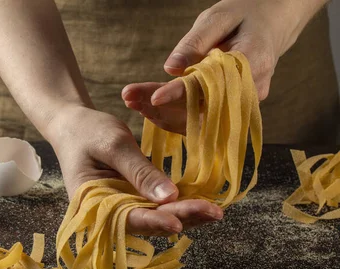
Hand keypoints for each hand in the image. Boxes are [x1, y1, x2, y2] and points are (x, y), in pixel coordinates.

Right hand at [46, 104, 222, 235]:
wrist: (73, 126)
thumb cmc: (87, 131)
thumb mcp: (114, 145)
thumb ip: (140, 171)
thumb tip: (169, 197)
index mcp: (92, 204)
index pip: (127, 219)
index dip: (154, 223)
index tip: (178, 222)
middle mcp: (107, 213)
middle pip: (147, 222)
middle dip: (181, 218)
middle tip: (214, 212)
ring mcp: (121, 207)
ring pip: (156, 218)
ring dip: (185, 215)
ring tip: (215, 211)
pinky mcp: (133, 199)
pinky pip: (157, 206)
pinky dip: (180, 205)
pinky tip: (203, 203)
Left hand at [122, 0, 316, 133]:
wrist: (271, 26)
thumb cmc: (244, 16)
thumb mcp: (219, 17)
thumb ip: (196, 41)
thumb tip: (170, 68)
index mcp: (251, 61)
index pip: (211, 84)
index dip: (181, 92)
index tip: (155, 97)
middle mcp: (249, 91)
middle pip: (201, 109)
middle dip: (162, 107)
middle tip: (129, 97)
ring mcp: (242, 106)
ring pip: (199, 121)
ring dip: (162, 115)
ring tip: (131, 100)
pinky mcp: (233, 113)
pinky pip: (201, 121)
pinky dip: (173, 117)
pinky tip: (147, 107)